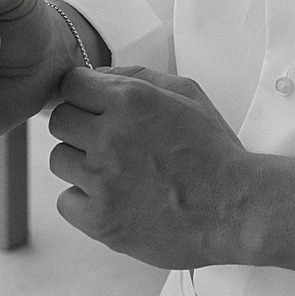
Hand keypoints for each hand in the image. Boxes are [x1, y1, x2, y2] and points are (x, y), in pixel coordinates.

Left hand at [47, 66, 294, 279]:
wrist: (236, 209)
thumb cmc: (213, 149)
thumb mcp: (187, 93)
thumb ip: (137, 75)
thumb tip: (95, 75)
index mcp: (131, 99)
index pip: (70, 84)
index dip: (82, 94)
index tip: (94, 107)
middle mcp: (110, 136)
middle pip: (59, 121)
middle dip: (79, 127)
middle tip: (107, 141)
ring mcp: (102, 181)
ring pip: (59, 160)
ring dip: (81, 163)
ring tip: (115, 172)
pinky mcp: (100, 220)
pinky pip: (65, 201)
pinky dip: (84, 201)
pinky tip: (113, 199)